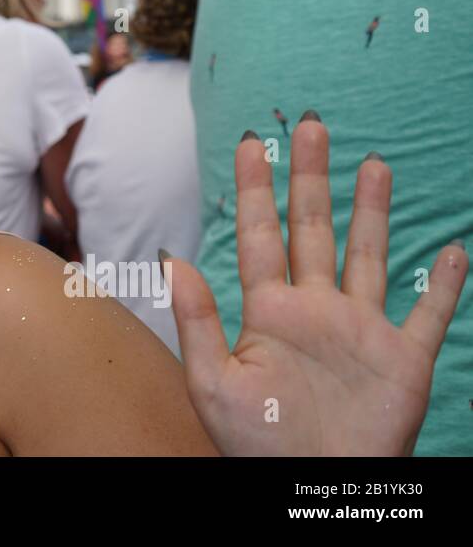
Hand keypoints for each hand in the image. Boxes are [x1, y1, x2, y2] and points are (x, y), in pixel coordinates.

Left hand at [168, 119, 467, 454]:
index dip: (256, 189)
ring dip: (373, 211)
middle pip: (314, 229)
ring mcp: (360, 331)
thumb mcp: (211, 383)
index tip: (250, 142)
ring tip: (375, 163)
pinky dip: (441, 285)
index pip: (259, 235)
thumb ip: (194, 320)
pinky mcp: (402, 360)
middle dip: (312, 178)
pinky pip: (427, 316)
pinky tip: (451, 251)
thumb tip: (170, 257)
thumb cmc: (255, 445)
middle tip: (312, 124)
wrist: (311, 490)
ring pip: (369, 256)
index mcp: (268, 312)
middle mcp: (315, 309)